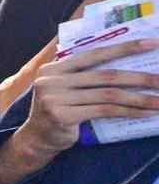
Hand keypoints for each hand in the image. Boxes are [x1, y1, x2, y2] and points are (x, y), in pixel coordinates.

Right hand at [15, 38, 158, 156]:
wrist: (36, 139)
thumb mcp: (65, 88)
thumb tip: (127, 64)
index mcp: (54, 68)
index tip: (152, 44)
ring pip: (108, 95)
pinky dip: (129, 111)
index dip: (124, 48)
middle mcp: (51, 80)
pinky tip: (146, 113)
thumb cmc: (59, 111)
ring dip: (140, 98)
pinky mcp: (62, 116)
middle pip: (105, 75)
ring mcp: (55, 98)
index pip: (94, 54)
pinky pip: (105, 111)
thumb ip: (83, 75)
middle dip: (139, 77)